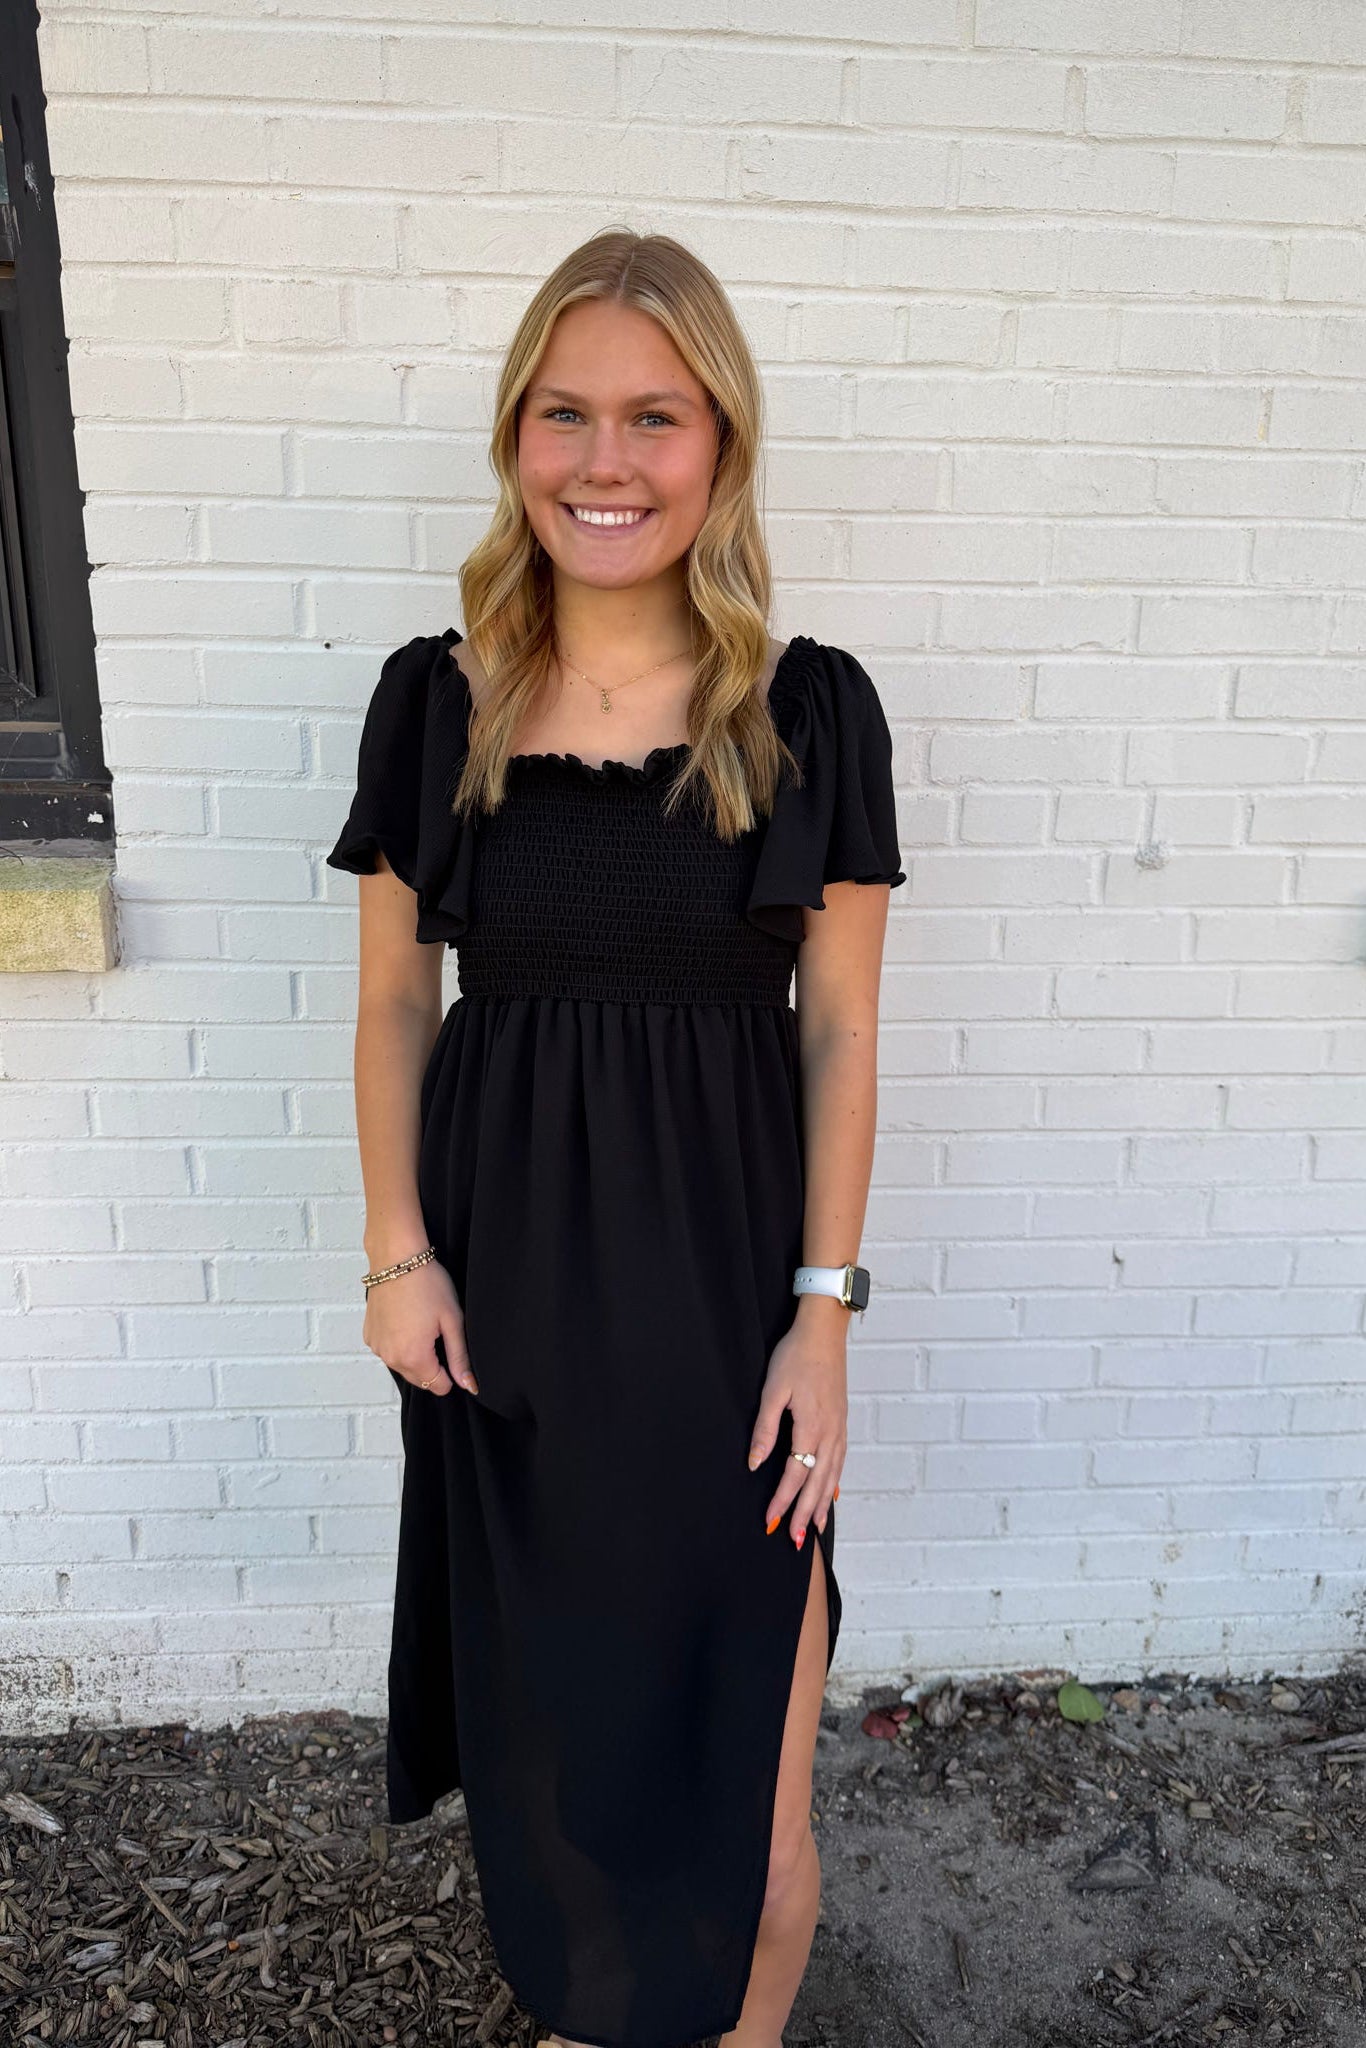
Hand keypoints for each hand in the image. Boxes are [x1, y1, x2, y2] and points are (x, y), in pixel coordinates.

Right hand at [362, 1254, 477, 1397]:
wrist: (397, 1258)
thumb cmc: (427, 1284)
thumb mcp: (452, 1320)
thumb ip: (459, 1357)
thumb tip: (468, 1384)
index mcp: (414, 1358)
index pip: (438, 1386)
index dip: (451, 1373)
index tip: (452, 1348)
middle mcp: (391, 1358)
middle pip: (420, 1379)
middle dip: (433, 1364)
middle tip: (438, 1331)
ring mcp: (377, 1347)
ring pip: (403, 1365)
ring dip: (415, 1354)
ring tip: (422, 1323)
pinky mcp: (369, 1335)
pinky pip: (389, 1351)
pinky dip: (399, 1343)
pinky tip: (406, 1320)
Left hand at [746, 1303, 847, 1547]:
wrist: (824, 1332)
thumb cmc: (795, 1356)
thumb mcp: (773, 1389)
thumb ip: (765, 1429)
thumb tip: (754, 1463)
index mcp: (811, 1427)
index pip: (795, 1474)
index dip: (783, 1500)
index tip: (771, 1520)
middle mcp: (830, 1434)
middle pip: (817, 1483)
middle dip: (806, 1514)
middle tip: (796, 1541)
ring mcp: (839, 1429)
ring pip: (831, 1476)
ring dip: (822, 1504)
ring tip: (815, 1528)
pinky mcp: (842, 1422)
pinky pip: (839, 1462)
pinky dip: (834, 1483)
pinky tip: (830, 1494)